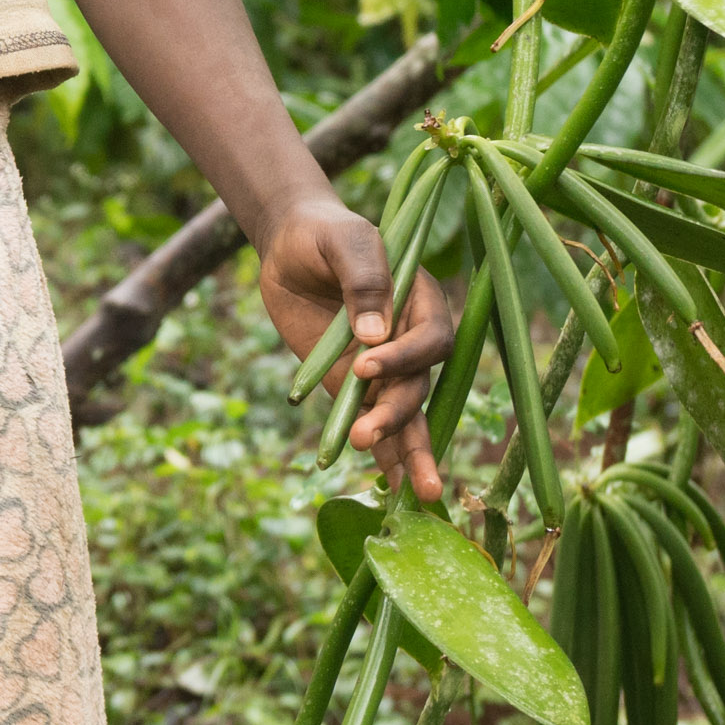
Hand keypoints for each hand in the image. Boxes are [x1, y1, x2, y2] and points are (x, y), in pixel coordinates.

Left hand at [258, 194, 457, 501]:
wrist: (293, 247)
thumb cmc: (326, 235)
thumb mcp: (345, 241)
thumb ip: (362, 278)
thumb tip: (374, 335)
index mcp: (421, 301)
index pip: (431, 339)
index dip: (404, 357)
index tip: (364, 364)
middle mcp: (410, 340)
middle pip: (418, 385)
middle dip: (397, 413)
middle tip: (365, 432)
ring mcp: (384, 369)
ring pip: (405, 414)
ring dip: (401, 446)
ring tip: (405, 487)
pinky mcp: (355, 387)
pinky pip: (376, 424)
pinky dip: (386, 456)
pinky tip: (397, 489)